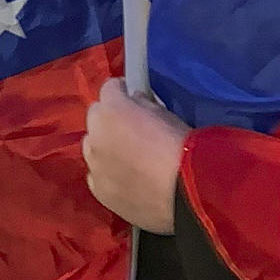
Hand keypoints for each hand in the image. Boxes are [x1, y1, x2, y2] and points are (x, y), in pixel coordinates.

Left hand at [84, 78, 188, 233]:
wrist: (186, 190)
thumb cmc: (180, 146)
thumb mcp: (165, 113)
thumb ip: (143, 105)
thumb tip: (136, 102)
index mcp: (111, 109)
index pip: (109, 88)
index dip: (123, 92)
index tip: (133, 98)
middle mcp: (94, 134)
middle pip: (96, 117)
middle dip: (110, 119)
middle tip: (132, 129)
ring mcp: (93, 164)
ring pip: (92, 148)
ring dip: (105, 147)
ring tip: (129, 158)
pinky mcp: (98, 191)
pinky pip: (98, 176)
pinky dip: (108, 175)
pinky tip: (128, 182)